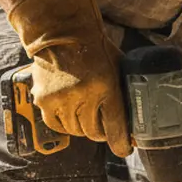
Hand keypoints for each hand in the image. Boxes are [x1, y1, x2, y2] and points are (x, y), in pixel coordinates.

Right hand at [7, 0, 131, 158]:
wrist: (61, 32)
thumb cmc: (95, 48)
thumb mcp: (118, 66)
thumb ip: (125, 90)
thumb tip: (138, 118)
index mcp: (105, 86)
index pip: (115, 127)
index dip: (122, 143)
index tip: (126, 148)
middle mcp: (82, 96)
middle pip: (94, 132)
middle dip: (102, 132)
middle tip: (105, 127)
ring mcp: (61, 100)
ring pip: (76, 131)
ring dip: (83, 127)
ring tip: (86, 115)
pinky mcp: (44, 100)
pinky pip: (57, 126)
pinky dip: (66, 125)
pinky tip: (71, 115)